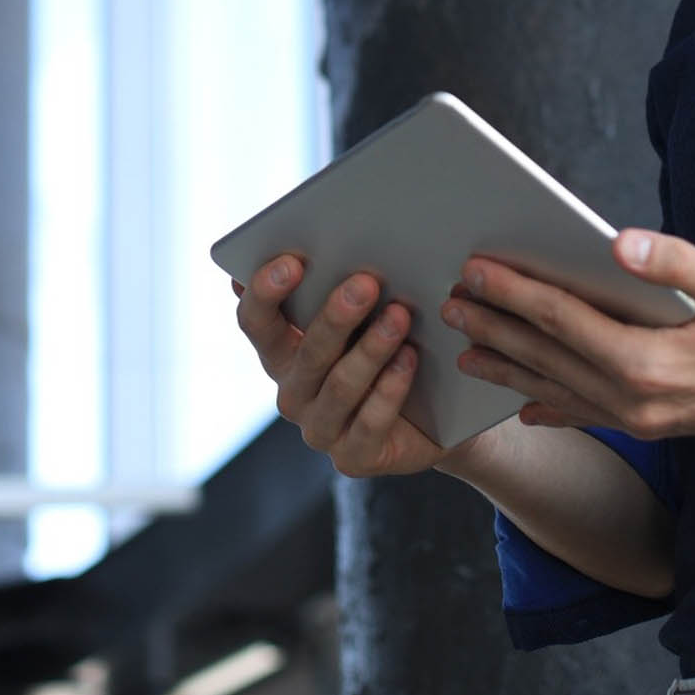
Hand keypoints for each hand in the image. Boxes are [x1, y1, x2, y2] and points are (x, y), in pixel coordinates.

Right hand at [233, 253, 454, 476]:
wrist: (438, 414)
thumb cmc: (391, 346)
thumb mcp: (366, 314)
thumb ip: (340, 284)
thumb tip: (329, 237)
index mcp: (281, 352)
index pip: (256, 321)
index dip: (266, 292)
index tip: (294, 261)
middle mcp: (292, 392)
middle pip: (305, 352)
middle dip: (335, 316)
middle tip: (367, 282)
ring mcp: (320, 429)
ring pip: (340, 386)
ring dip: (371, 349)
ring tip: (400, 316)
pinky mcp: (353, 458)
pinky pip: (369, 423)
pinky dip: (391, 388)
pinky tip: (410, 360)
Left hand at [441, 230, 694, 439]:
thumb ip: (674, 261)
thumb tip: (619, 241)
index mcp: (648, 362)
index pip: (562, 320)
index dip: (514, 293)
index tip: (475, 270)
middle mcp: (635, 401)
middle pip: (547, 357)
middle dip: (494, 329)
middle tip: (448, 305)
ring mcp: (640, 421)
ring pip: (557, 391)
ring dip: (508, 369)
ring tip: (465, 352)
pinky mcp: (651, 427)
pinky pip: (586, 416)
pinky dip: (549, 407)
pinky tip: (524, 407)